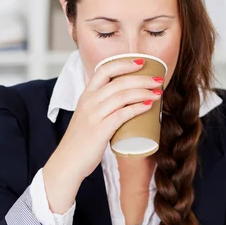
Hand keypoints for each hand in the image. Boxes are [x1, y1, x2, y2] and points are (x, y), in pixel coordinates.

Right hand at [42, 57, 163, 210]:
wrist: (67, 162)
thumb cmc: (81, 141)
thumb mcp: (87, 116)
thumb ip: (101, 106)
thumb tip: (124, 101)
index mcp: (86, 95)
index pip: (104, 70)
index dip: (124, 63)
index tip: (141, 62)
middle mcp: (89, 102)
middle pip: (118, 82)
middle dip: (141, 78)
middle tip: (158, 80)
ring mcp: (94, 115)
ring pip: (122, 96)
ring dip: (143, 91)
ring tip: (158, 92)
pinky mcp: (100, 130)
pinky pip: (122, 114)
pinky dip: (137, 108)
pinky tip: (148, 106)